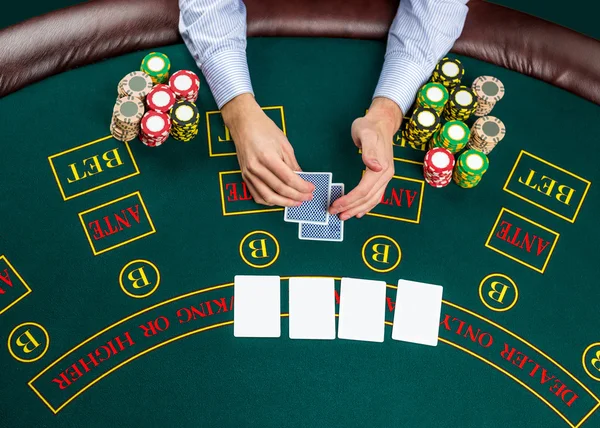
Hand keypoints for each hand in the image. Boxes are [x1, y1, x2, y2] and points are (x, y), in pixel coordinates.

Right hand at [221, 94, 314, 206]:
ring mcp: (249, 174)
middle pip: (280, 189)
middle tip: (307, 197)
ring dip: (284, 202)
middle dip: (297, 196)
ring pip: (268, 196)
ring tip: (296, 202)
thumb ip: (292, 164)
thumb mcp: (284, 144)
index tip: (311, 189)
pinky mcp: (245, 176)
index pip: (288, 179)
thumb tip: (300, 179)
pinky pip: (257, 195)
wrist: (243, 123)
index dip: (302, 187)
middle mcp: (256, 167)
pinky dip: (270, 201)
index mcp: (268, 157)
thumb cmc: (264, 129)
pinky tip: (280, 200)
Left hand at [330, 97, 401, 219]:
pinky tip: (359, 211)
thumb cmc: (370, 126)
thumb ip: (369, 151)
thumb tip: (375, 167)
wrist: (381, 122)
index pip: (364, 190)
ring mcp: (385, 176)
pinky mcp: (382, 176)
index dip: (349, 200)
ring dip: (358, 209)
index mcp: (381, 167)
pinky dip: (367, 205)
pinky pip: (376, 195)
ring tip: (344, 215)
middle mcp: (385, 174)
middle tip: (334, 213)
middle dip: (351, 207)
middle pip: (368, 198)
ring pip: (372, 199)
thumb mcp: (366, 134)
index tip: (335, 205)